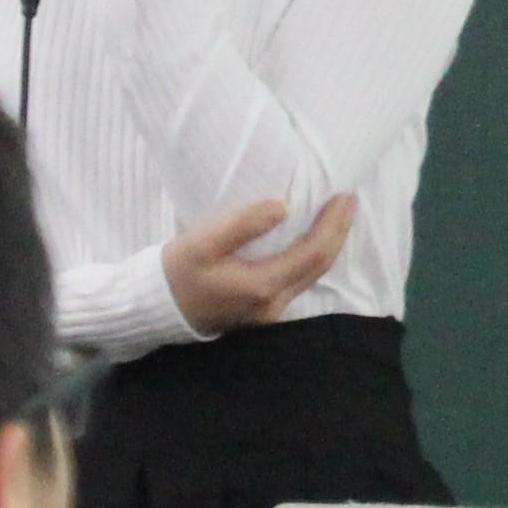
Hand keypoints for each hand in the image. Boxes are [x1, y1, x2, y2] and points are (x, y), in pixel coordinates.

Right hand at [161, 197, 354, 335]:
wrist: (157, 308)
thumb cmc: (177, 271)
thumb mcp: (202, 243)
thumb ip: (243, 225)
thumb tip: (283, 207)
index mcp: (261, 286)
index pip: (313, 253)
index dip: (333, 224)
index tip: (344, 195)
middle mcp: (273, 304)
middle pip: (320, 266)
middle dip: (339, 232)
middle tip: (350, 199)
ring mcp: (269, 311)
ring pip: (312, 276)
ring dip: (329, 244)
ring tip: (338, 215)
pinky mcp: (263, 310)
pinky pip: (299, 280)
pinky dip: (313, 256)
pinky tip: (314, 238)